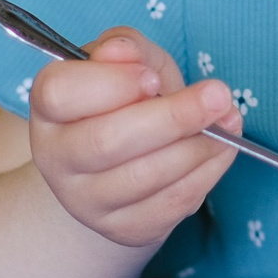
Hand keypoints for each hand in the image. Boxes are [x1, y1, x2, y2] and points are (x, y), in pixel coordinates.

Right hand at [27, 29, 241, 249]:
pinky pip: (170, 203)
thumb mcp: (128, 63)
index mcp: (50, 107)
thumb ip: (126, 49)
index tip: (153, 77)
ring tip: (227, 120)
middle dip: (172, 116)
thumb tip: (122, 52)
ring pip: (143, 177)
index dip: (111, 83)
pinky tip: (222, 148)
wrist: (123, 163)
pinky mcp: (123, 228)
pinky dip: (206, 172)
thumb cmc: (127, 100)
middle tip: (218, 94)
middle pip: (106, 142)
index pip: (60, 93)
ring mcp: (86, 200)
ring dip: (197, 146)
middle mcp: (57, 158)